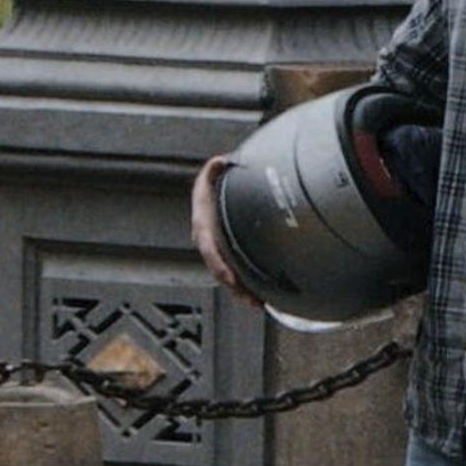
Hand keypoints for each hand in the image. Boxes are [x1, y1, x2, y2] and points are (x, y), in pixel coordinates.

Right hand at [191, 156, 261, 308]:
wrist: (208, 202)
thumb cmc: (208, 192)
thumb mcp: (208, 178)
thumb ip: (213, 170)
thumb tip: (221, 161)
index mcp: (204, 228)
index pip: (209, 250)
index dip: (218, 265)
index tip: (229, 278)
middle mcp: (209, 245)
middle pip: (220, 271)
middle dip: (234, 287)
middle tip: (251, 300)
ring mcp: (218, 254)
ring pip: (228, 279)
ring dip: (242, 293)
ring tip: (258, 304)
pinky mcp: (228, 259)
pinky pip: (235, 276)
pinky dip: (246, 288)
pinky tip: (262, 298)